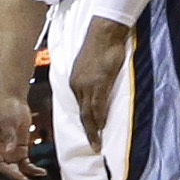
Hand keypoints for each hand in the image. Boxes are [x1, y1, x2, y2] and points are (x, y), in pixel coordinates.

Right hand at [0, 92, 45, 179]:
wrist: (15, 101)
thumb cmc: (8, 110)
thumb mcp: (9, 123)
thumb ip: (10, 137)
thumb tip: (11, 152)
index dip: (7, 174)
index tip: (19, 179)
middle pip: (5, 172)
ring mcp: (10, 152)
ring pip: (16, 170)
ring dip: (25, 179)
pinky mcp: (20, 149)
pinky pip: (26, 164)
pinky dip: (33, 170)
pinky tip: (42, 173)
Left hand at [66, 18, 130, 148]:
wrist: (104, 32)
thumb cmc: (101, 45)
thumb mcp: (91, 65)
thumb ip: (92, 80)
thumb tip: (98, 91)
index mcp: (75, 81)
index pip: (80, 106)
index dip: (86, 121)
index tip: (89, 134)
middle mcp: (77, 85)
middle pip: (83, 113)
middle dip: (89, 131)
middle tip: (93, 147)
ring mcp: (87, 85)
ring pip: (89, 113)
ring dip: (94, 130)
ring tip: (97, 145)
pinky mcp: (99, 83)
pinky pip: (98, 106)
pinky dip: (99, 120)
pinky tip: (101, 130)